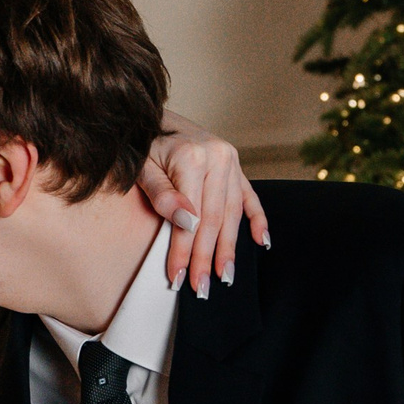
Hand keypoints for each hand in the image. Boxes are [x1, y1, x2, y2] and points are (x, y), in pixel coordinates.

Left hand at [139, 110, 270, 297]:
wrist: (152, 115)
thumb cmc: (142, 144)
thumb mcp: (141, 167)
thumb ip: (162, 194)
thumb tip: (188, 222)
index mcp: (193, 157)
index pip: (191, 217)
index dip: (183, 250)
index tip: (177, 278)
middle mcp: (218, 157)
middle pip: (214, 219)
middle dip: (206, 257)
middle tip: (201, 288)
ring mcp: (231, 161)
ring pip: (232, 213)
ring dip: (230, 247)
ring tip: (225, 276)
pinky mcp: (236, 165)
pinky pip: (249, 196)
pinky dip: (257, 219)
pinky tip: (261, 242)